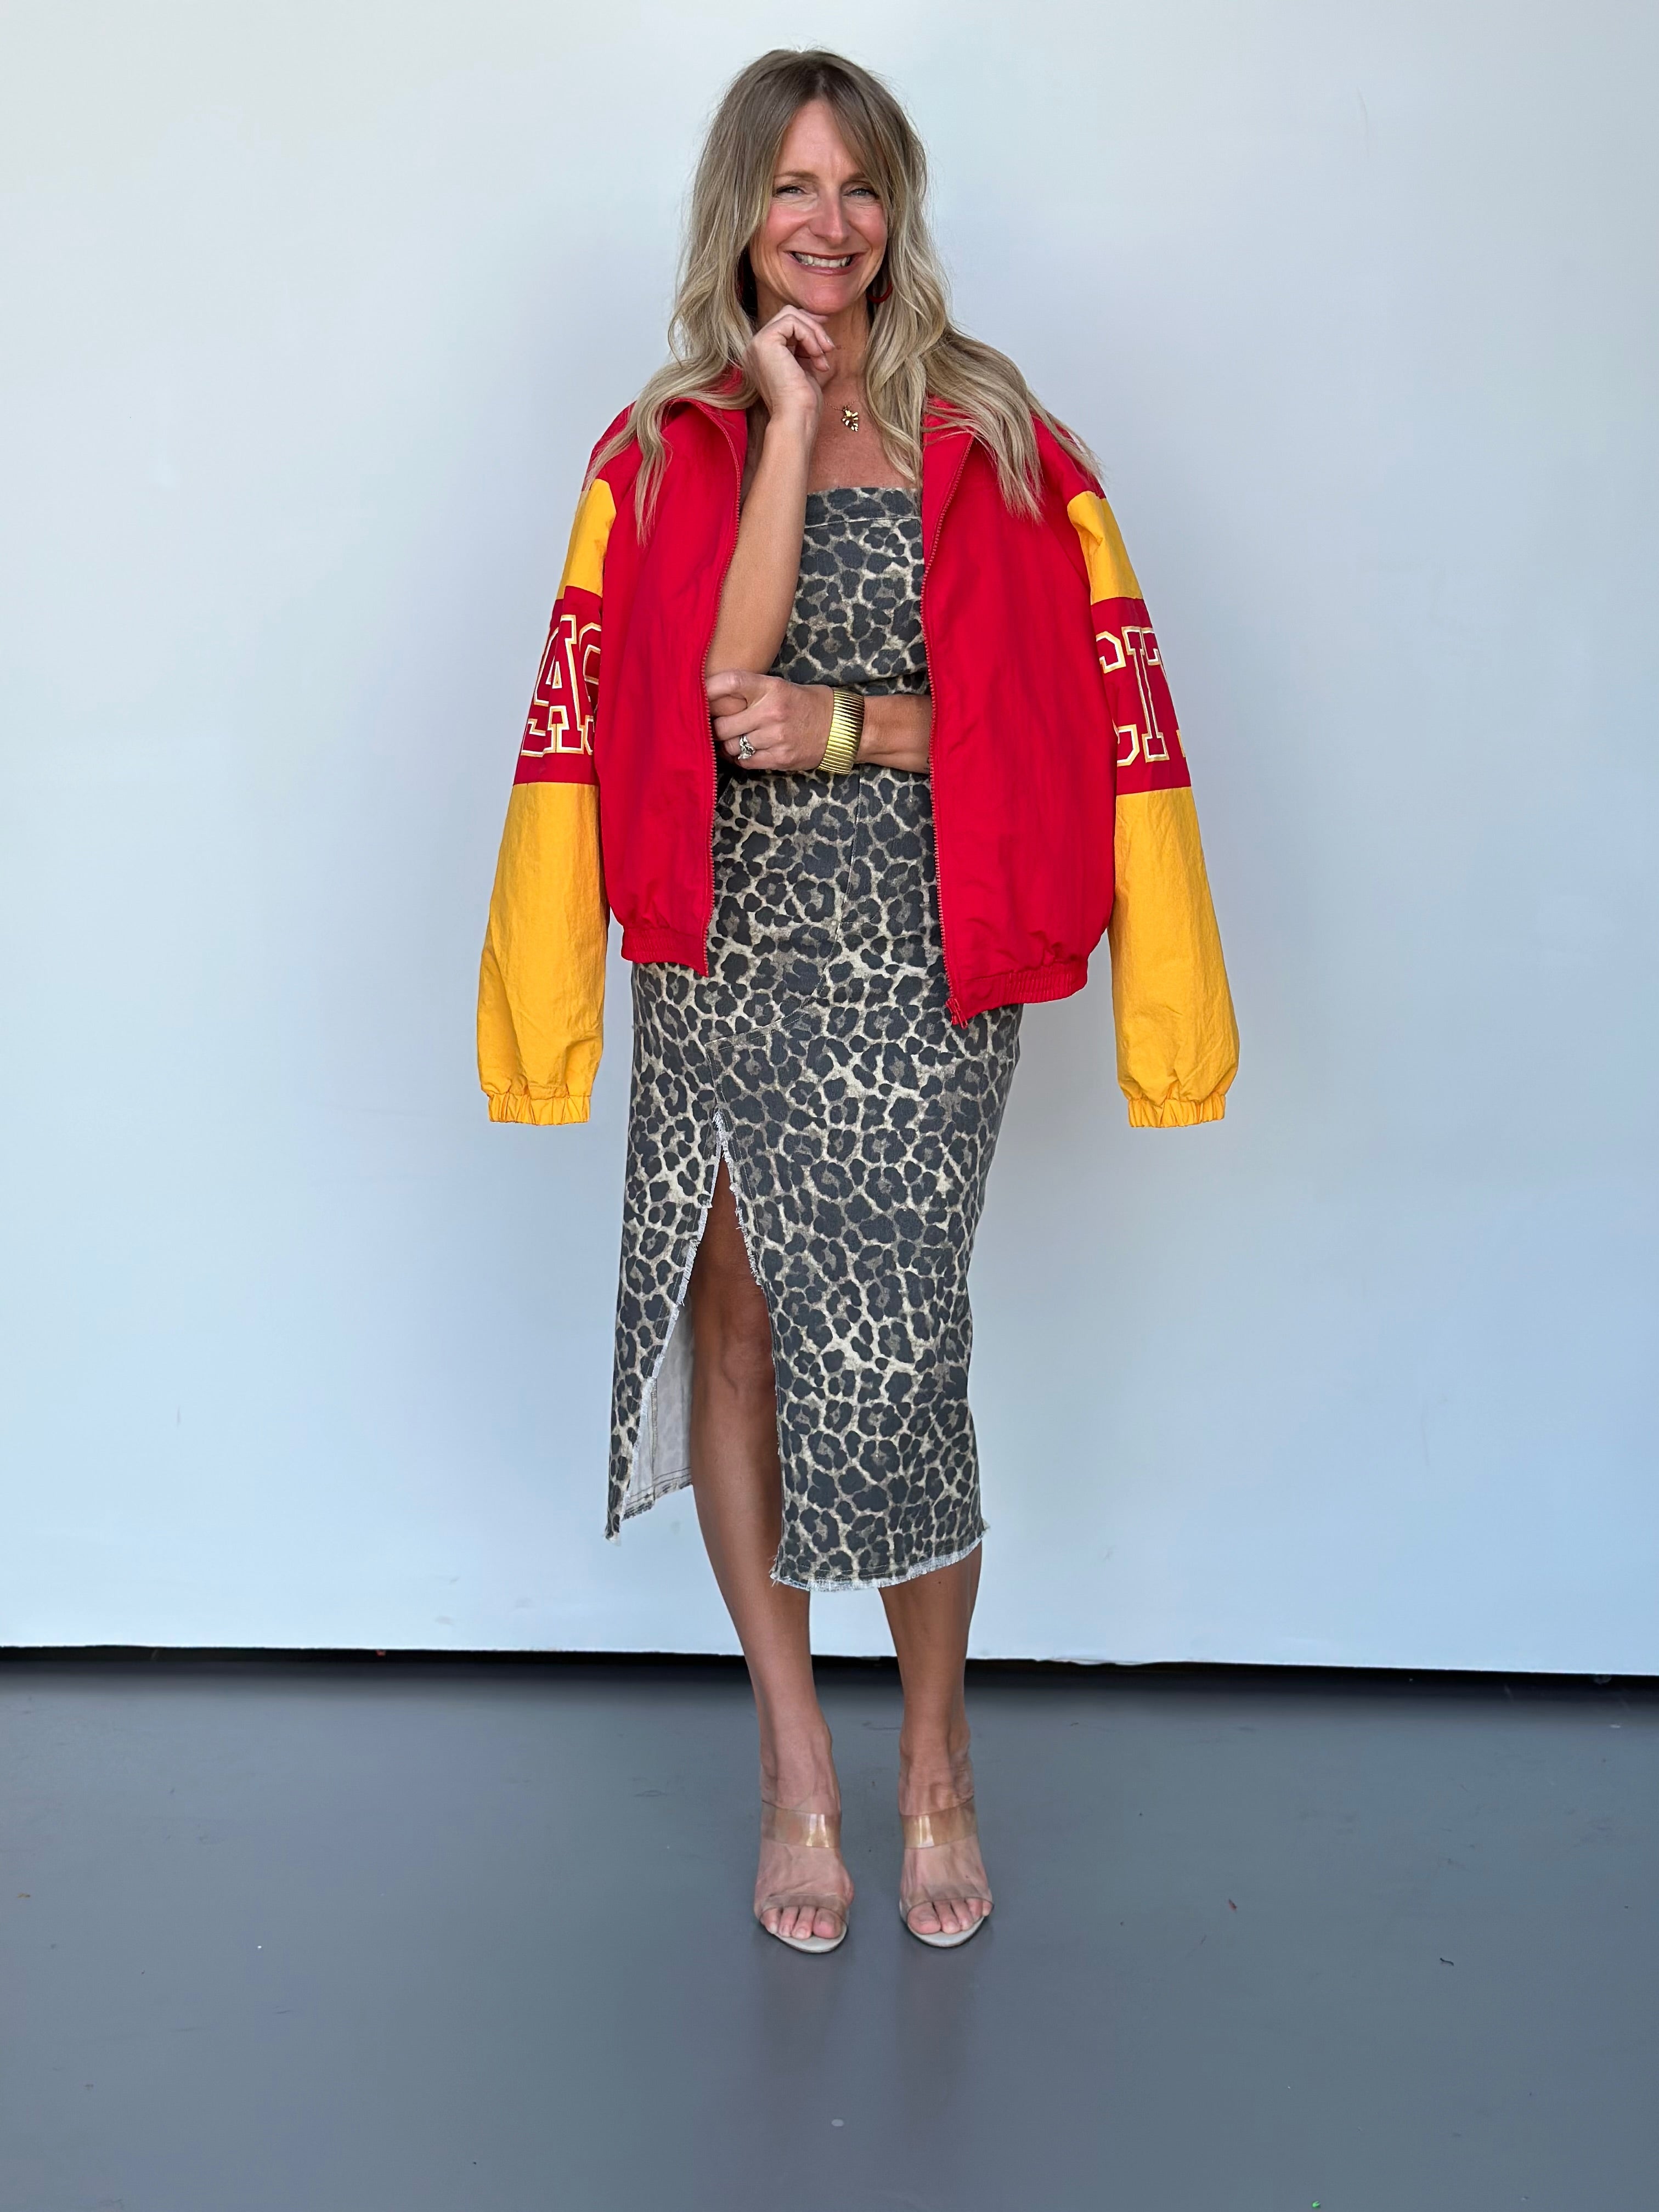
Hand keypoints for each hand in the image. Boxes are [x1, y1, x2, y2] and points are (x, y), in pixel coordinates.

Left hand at [707, 671, 833, 772]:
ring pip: (732, 746)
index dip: (708, 689)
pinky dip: (740, 758)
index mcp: (771, 688)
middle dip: (715, 727)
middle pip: (723, 724)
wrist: (837, 726)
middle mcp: (772, 712)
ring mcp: (776, 737)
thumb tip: (710, 698)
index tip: (697, 694)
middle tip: (714, 725)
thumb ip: (749, 691)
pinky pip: (746, 761)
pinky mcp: (780, 758)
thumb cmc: (802, 703)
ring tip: (733, 739)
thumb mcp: (778, 686)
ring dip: (727, 745)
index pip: (730, 683)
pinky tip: (744, 751)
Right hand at [745, 306, 834, 427]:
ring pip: (790, 314)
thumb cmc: (802, 401)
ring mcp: (757, 343)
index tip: (825, 332)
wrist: (795, 417)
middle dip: (813, 326)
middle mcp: (755, 347)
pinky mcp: (764, 342)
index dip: (807, 323)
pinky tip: (817, 356)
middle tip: (829, 347)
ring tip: (824, 355)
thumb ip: (805, 345)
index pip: (784, 323)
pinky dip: (810, 336)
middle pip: (787, 314)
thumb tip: (818, 320)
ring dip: (814, 332)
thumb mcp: (805, 365)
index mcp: (762, 354)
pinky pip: (792, 323)